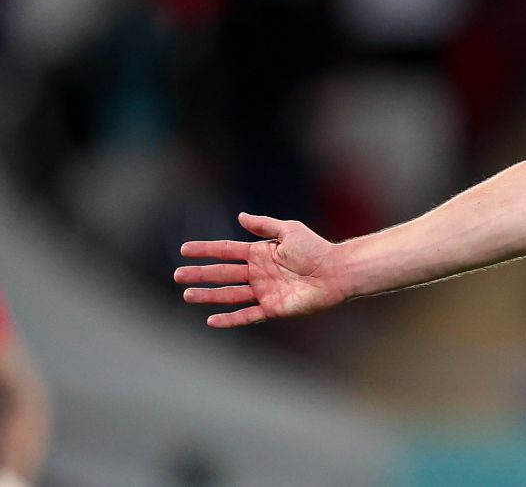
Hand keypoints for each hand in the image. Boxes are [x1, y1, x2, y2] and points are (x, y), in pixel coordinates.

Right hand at [176, 213, 347, 327]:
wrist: (335, 271)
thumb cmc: (316, 249)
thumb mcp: (288, 230)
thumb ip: (264, 225)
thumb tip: (240, 216)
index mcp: (260, 253)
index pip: (226, 251)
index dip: (206, 250)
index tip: (184, 250)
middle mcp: (258, 273)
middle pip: (223, 274)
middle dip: (200, 274)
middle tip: (178, 275)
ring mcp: (264, 292)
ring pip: (229, 295)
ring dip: (208, 295)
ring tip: (187, 294)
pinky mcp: (272, 308)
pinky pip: (246, 315)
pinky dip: (229, 319)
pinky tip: (211, 321)